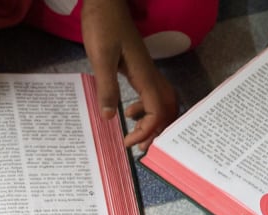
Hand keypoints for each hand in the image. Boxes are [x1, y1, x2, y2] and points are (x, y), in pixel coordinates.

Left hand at [81, 0, 177, 150]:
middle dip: (156, 130)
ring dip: (151, 120)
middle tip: (140, 147)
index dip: (147, 130)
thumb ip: (106, 86)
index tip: (128, 142)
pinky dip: (144, 108)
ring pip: (160, 101)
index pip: (157, 110)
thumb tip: (110, 117)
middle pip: (166, 108)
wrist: (105, 3)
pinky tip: (127, 111)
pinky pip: (149, 93)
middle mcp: (149, 74)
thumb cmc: (103, 26)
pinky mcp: (138, 68)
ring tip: (133, 133)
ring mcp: (145, 71)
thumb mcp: (101, 57)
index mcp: (143, 74)